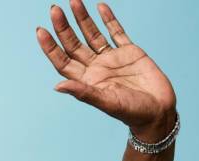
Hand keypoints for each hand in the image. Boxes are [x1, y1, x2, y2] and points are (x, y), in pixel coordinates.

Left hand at [37, 1, 176, 141]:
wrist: (158, 111)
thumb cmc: (132, 112)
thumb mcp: (106, 102)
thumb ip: (83, 92)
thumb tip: (57, 86)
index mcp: (86, 81)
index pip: (62, 60)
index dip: (50, 47)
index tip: (40, 30)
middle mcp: (95, 68)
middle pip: (73, 44)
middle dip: (63, 27)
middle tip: (54, 9)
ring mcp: (111, 59)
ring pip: (92, 34)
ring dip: (82, 19)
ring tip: (73, 1)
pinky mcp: (130, 52)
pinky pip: (116, 32)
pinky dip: (109, 19)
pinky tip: (100, 6)